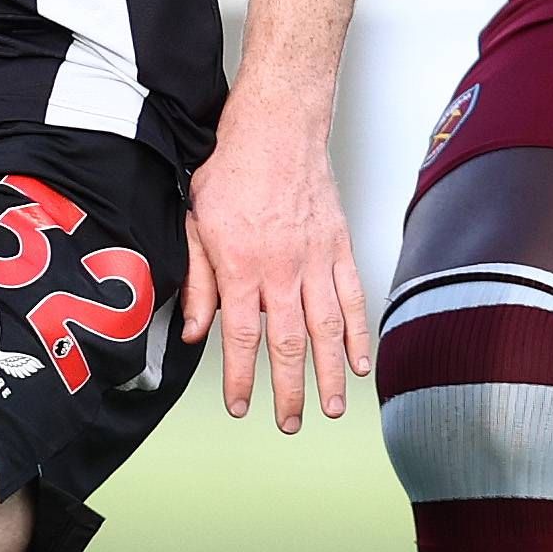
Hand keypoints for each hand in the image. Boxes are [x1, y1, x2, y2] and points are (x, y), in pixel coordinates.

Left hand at [177, 112, 371, 432]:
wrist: (277, 128)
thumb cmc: (233, 170)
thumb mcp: (195, 224)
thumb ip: (198, 281)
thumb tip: (194, 330)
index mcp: (242, 266)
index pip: (241, 337)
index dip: (240, 377)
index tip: (241, 405)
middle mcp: (282, 269)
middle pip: (289, 344)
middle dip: (290, 391)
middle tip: (289, 423)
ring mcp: (316, 259)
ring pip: (326, 329)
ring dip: (329, 373)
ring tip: (331, 407)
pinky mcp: (340, 247)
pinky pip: (352, 297)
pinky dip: (358, 333)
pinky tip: (358, 362)